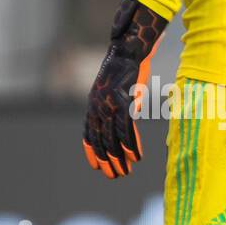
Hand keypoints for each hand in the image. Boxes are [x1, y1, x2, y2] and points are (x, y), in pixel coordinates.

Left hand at [83, 0, 166, 177]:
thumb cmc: (129, 67)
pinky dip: (131, 144)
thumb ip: (122, 102)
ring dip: (119, 157)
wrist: (131, 48)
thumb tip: (131, 114)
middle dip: (106, 160)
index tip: (96, 166)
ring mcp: (109, 103)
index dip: (91, 150)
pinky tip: (136, 156)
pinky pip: (126, 128)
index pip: (89, 132)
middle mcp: (97, 105)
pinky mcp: (122, 101)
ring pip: (111, 137)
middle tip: (113, 176)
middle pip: (100, 139)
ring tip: (125, 172)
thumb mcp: (121, 87)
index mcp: (94, 103)